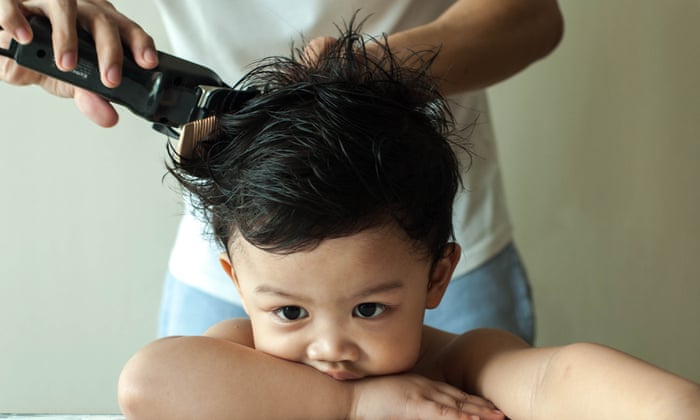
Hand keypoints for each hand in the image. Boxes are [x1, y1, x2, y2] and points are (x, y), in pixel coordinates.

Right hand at [0, 0, 157, 125]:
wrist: (8, 45)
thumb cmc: (46, 55)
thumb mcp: (71, 81)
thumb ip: (90, 96)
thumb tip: (108, 116)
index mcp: (98, 26)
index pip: (127, 30)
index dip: (140, 44)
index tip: (148, 63)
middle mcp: (78, 10)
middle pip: (102, 20)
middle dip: (110, 51)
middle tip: (110, 78)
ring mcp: (47, 2)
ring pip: (65, 6)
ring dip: (68, 36)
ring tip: (66, 64)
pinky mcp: (15, 2)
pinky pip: (14, 3)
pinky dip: (18, 19)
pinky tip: (25, 38)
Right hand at [351, 373, 504, 419]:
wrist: (350, 396)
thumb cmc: (369, 398)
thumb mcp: (397, 397)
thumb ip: (414, 403)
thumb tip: (423, 410)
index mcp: (423, 384)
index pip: (455, 393)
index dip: (475, 400)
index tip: (493, 406)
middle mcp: (426, 385)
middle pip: (461, 397)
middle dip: (484, 405)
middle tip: (505, 412)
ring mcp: (421, 393)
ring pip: (456, 404)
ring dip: (479, 411)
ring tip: (498, 417)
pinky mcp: (414, 405)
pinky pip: (441, 413)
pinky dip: (459, 416)